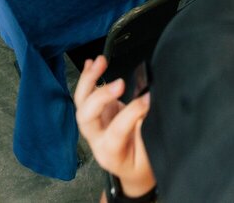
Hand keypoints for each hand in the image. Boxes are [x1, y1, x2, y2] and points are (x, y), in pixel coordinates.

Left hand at [74, 56, 155, 196]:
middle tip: (120, 84)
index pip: (116, 130)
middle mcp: (97, 139)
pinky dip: (89, 78)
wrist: (134, 171)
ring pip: (82, 103)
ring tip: (99, 62)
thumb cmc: (144, 163)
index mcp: (110, 154)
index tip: (148, 100)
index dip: (132, 113)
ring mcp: (94, 125)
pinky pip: (86, 95)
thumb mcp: (151, 154)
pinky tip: (92, 63)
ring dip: (89, 80)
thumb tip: (149, 101)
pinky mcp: (98, 113)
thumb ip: (148, 129)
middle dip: (100, 97)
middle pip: (86, 117)